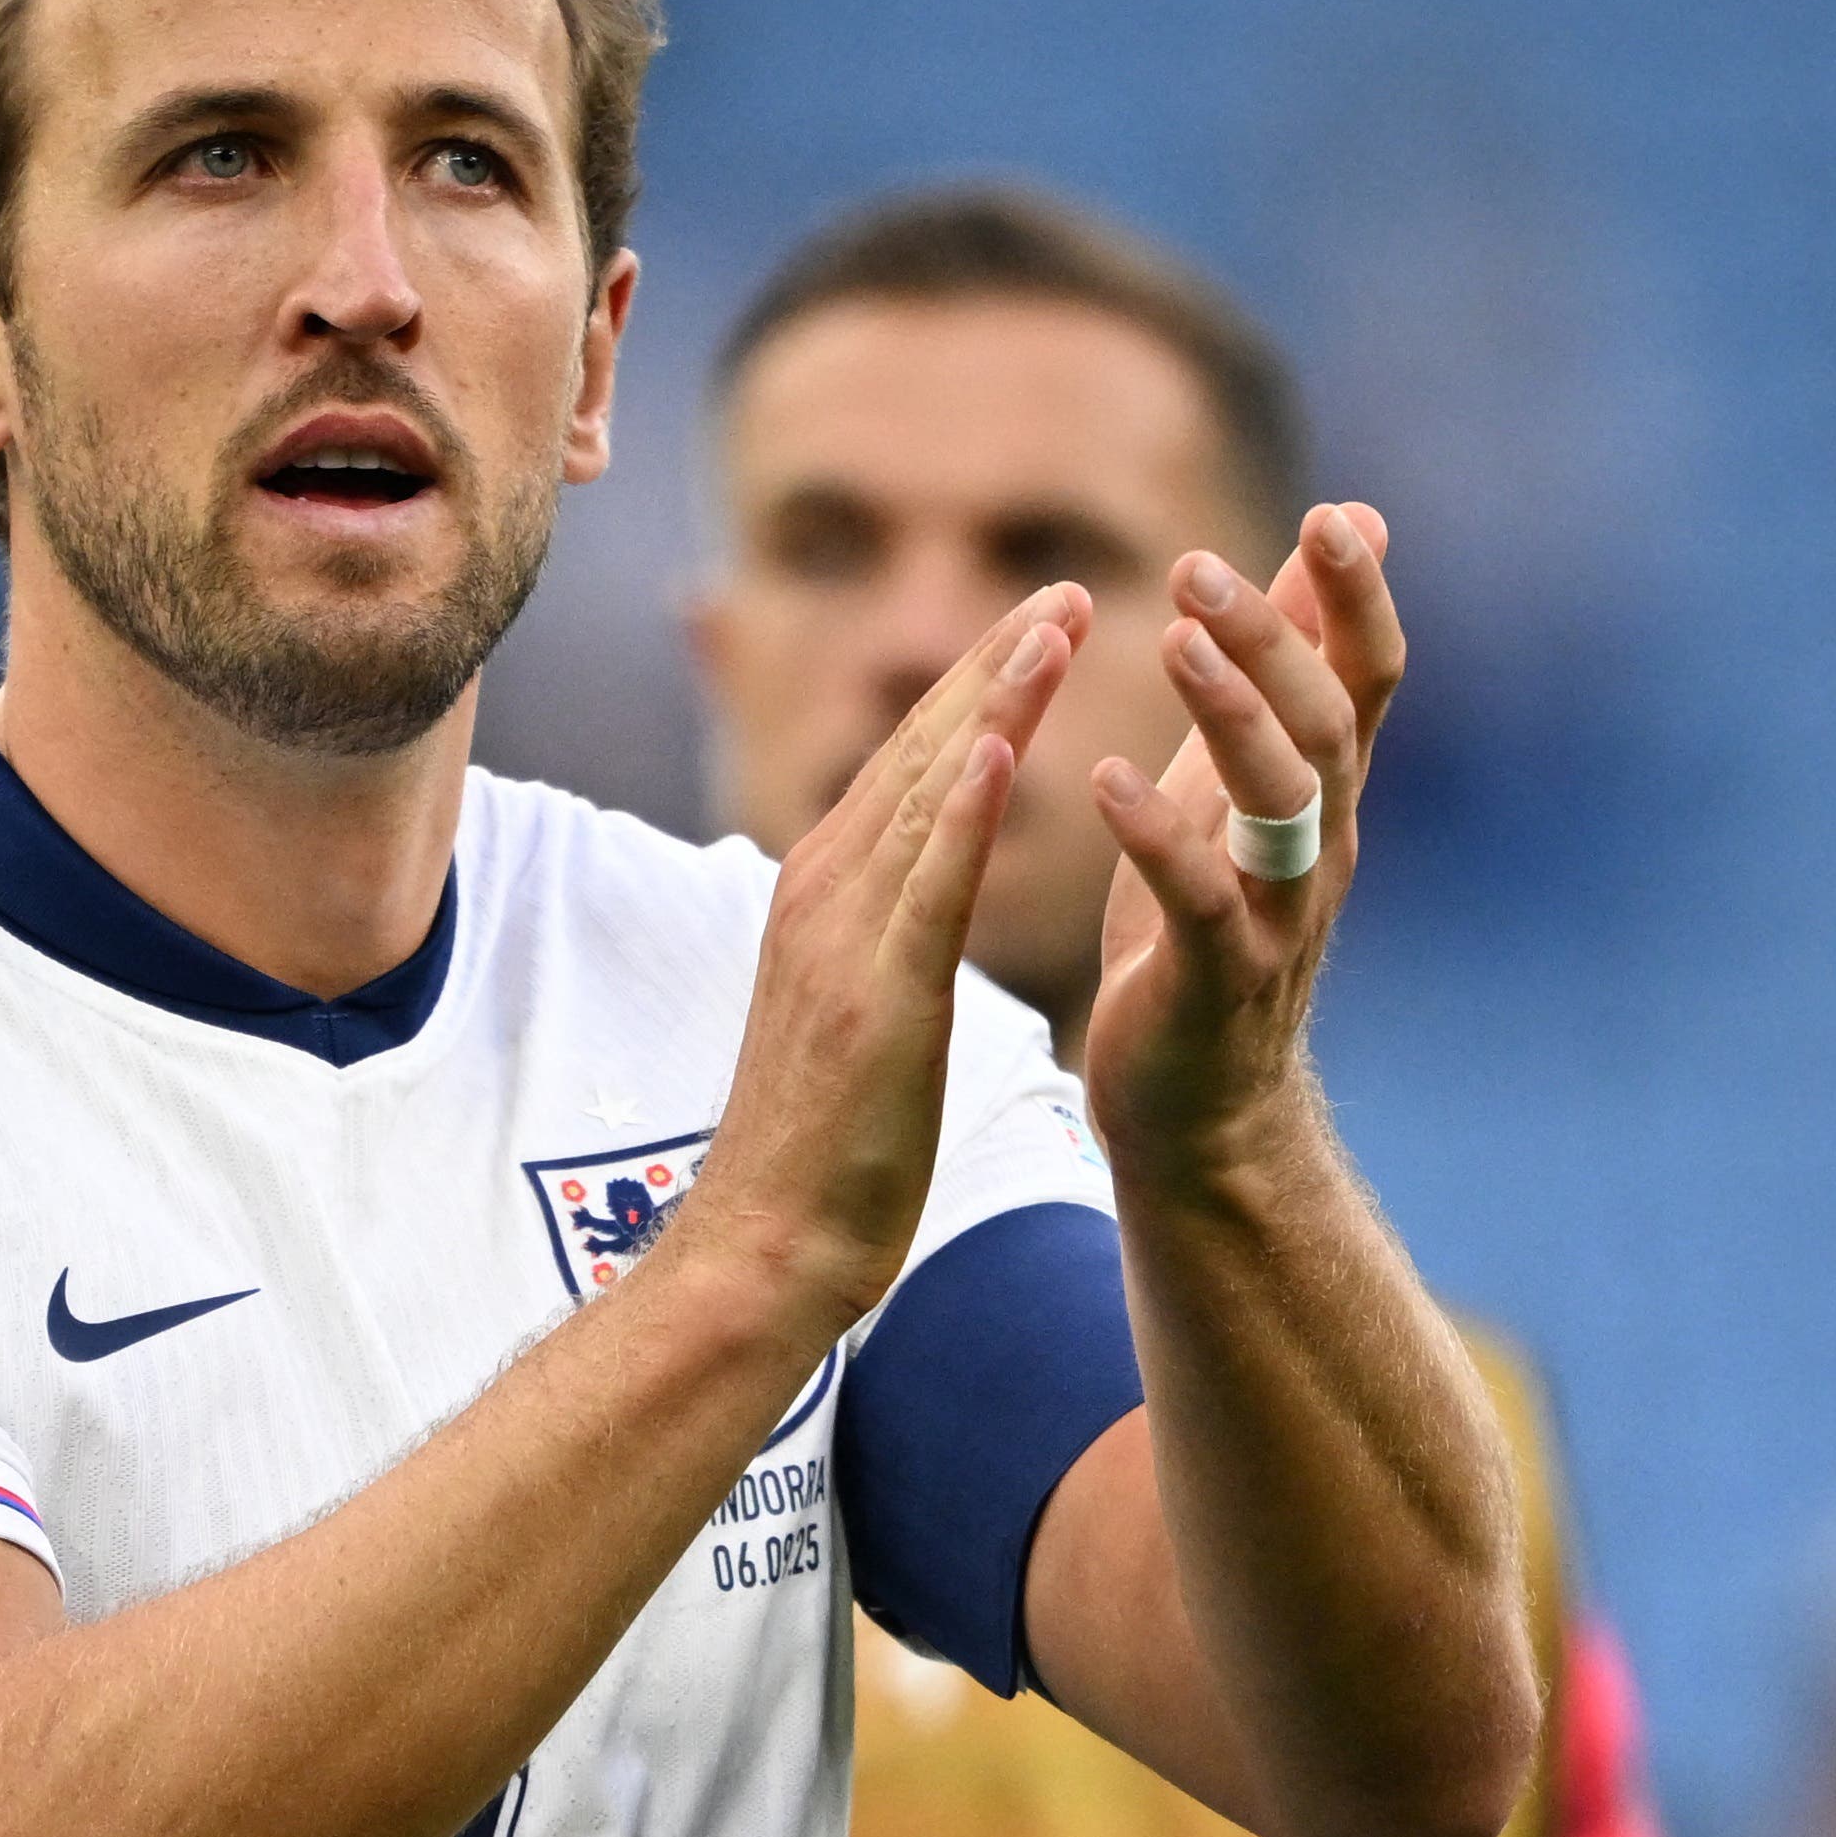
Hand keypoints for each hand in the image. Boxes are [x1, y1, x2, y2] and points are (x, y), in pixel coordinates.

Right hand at [675, 583, 1090, 1329]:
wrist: (769, 1246)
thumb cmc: (824, 1147)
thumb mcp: (858, 1010)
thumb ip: (882, 935)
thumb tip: (917, 893)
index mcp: (822, 895)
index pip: (911, 765)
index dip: (978, 687)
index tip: (1041, 622)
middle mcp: (822, 894)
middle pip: (919, 752)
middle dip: (994, 664)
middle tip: (1066, 591)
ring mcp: (842, 940)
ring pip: (927, 794)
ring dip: (994, 702)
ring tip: (1055, 627)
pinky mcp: (876, 996)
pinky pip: (928, 887)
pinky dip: (965, 810)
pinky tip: (1005, 747)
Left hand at [1084, 503, 1404, 1163]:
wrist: (1199, 1104)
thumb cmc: (1211, 919)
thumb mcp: (1249, 778)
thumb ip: (1294, 660)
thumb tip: (1354, 521)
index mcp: (1326, 794)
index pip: (1370, 678)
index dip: (1361, 598)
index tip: (1335, 513)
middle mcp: (1321, 847)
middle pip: (1325, 725)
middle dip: (1275, 640)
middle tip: (1200, 566)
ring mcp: (1279, 918)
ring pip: (1281, 805)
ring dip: (1231, 717)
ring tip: (1172, 640)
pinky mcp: (1216, 982)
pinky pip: (1202, 904)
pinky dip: (1156, 840)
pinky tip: (1105, 779)